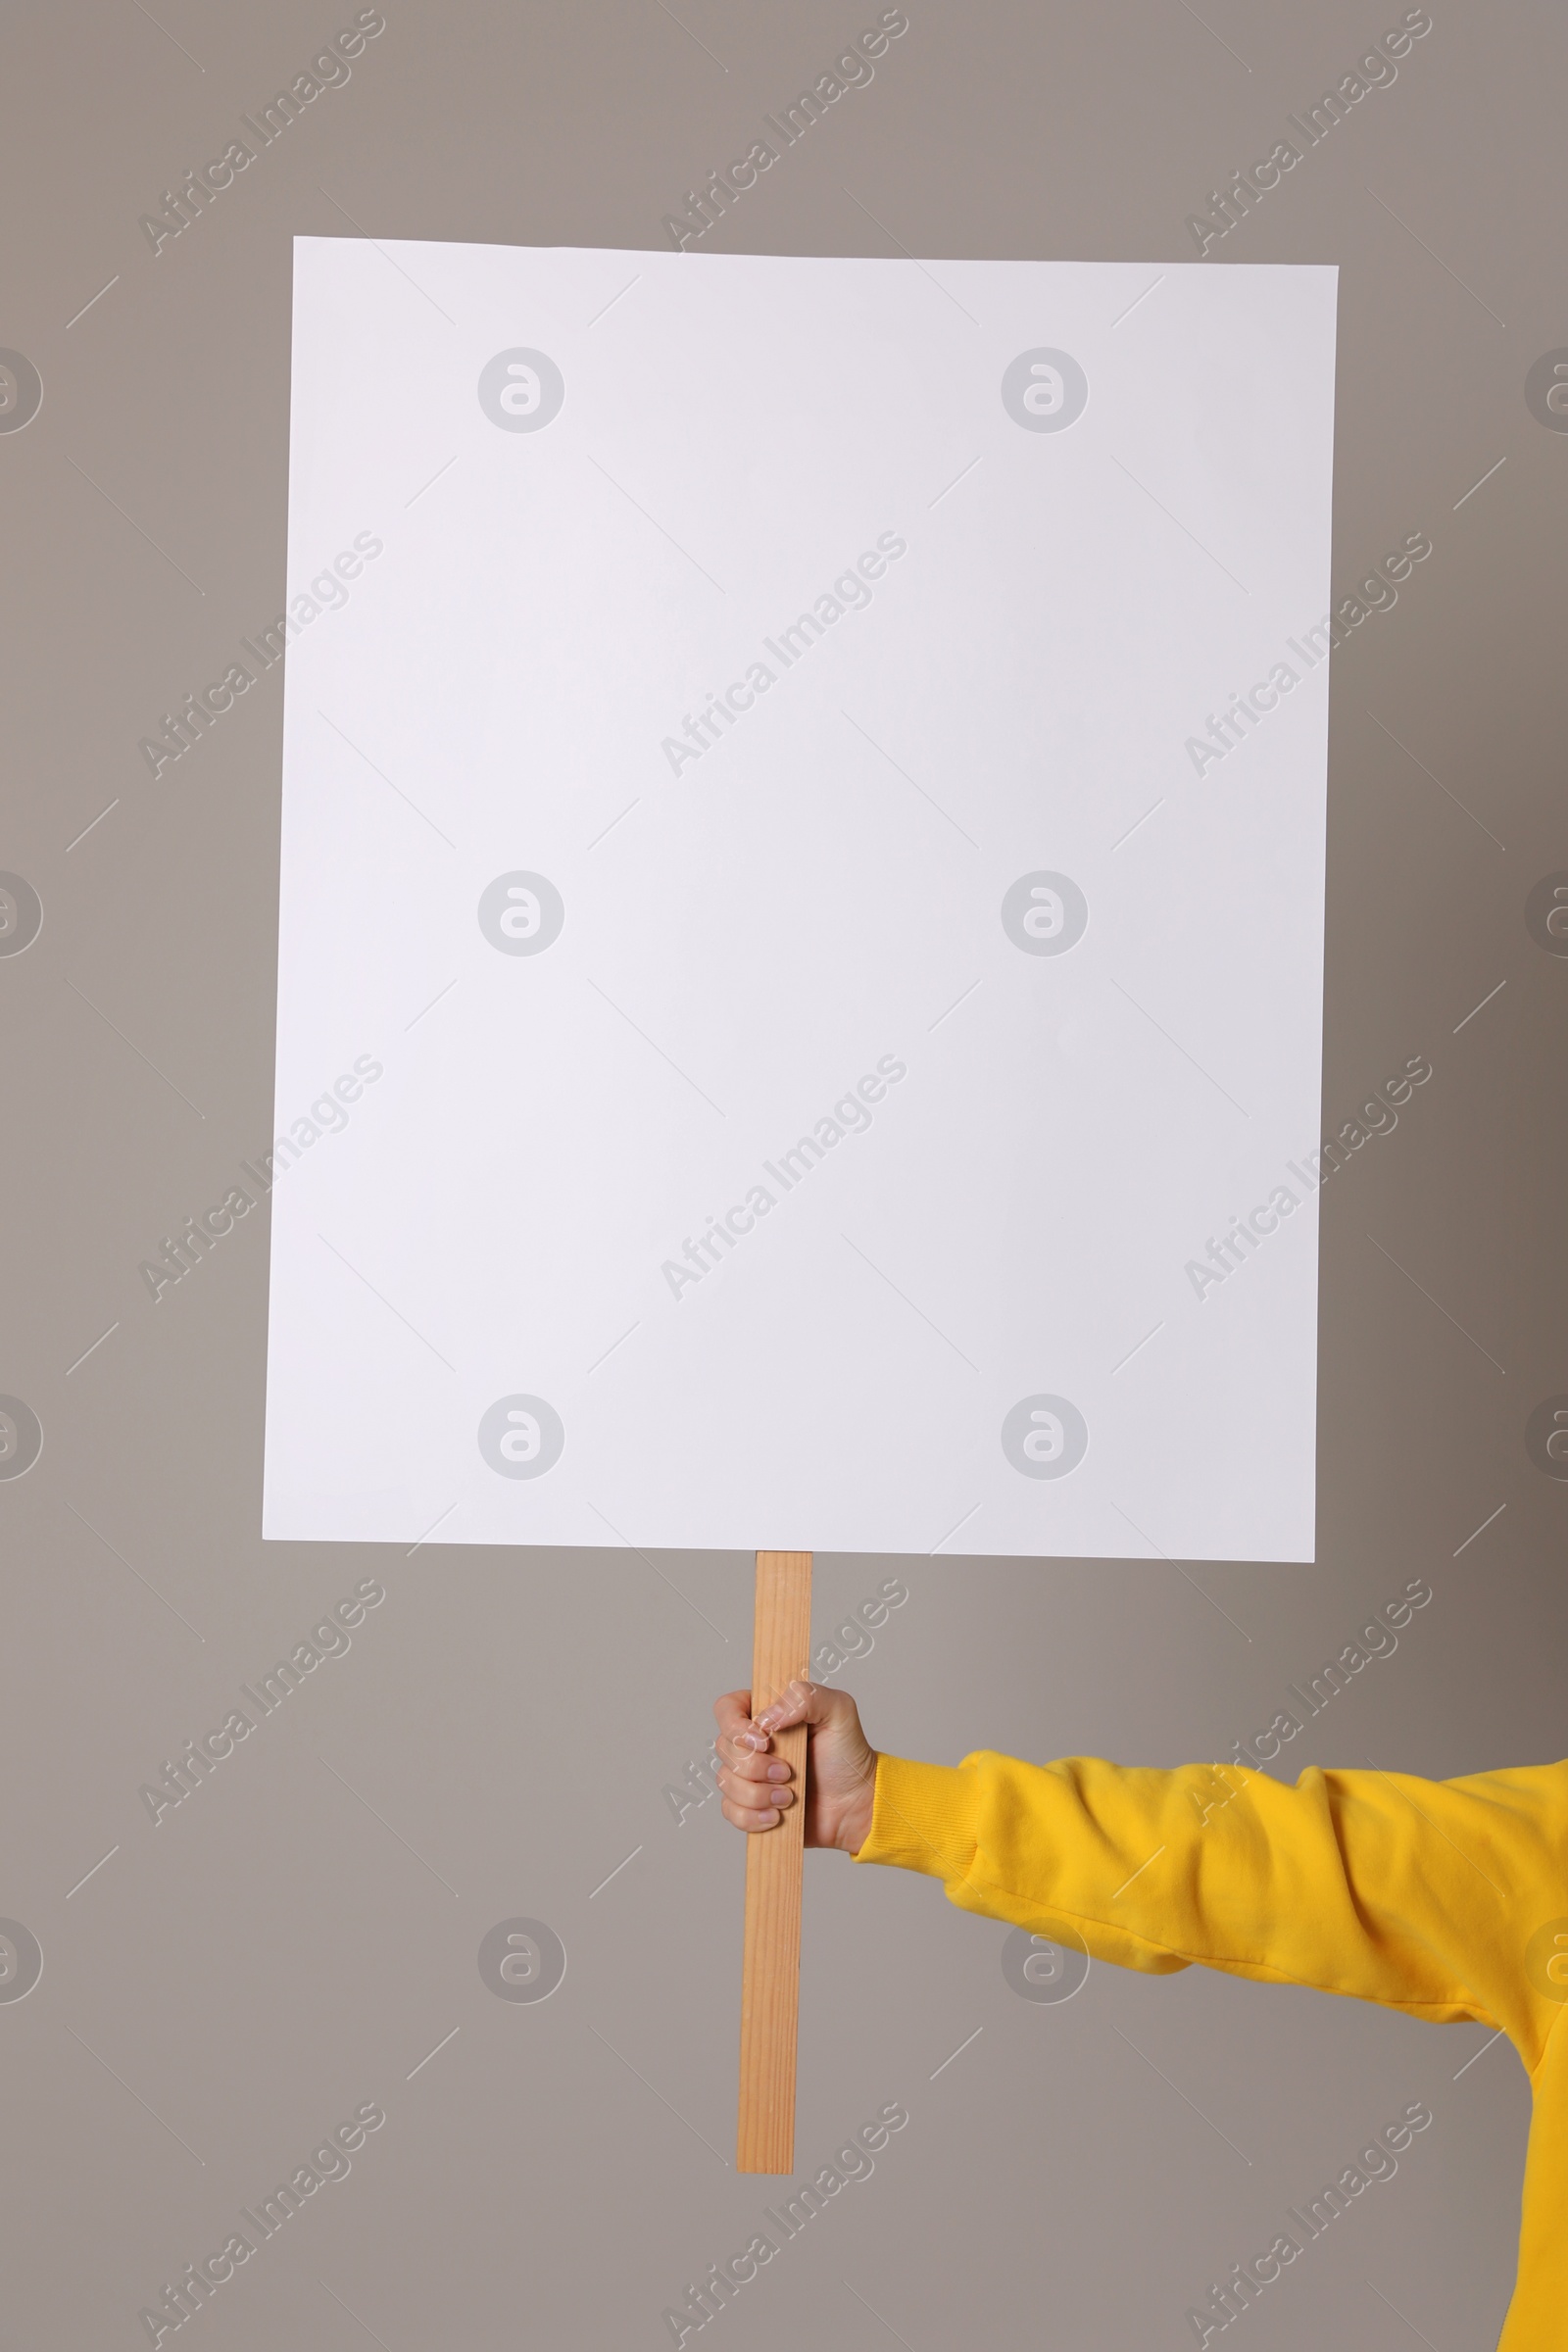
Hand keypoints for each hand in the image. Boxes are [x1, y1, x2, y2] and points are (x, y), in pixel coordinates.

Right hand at [712, 1680, 877, 1855]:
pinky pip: (730, 1811)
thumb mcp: (840, 1711)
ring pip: (725, 1782)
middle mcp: (753, 1743)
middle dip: (755, 1766)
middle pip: (723, 1748)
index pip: (727, 1708)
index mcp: (767, 1714)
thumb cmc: (848, 1755)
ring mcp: (749, 1775)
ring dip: (757, 1793)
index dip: (735, 1726)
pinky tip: (777, 1816)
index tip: (764, 1742)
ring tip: (788, 1798)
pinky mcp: (749, 1806)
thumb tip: (766, 1718)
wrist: (856, 1805)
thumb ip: (806, 1696)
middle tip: (788, 1773)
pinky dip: (752, 1816)